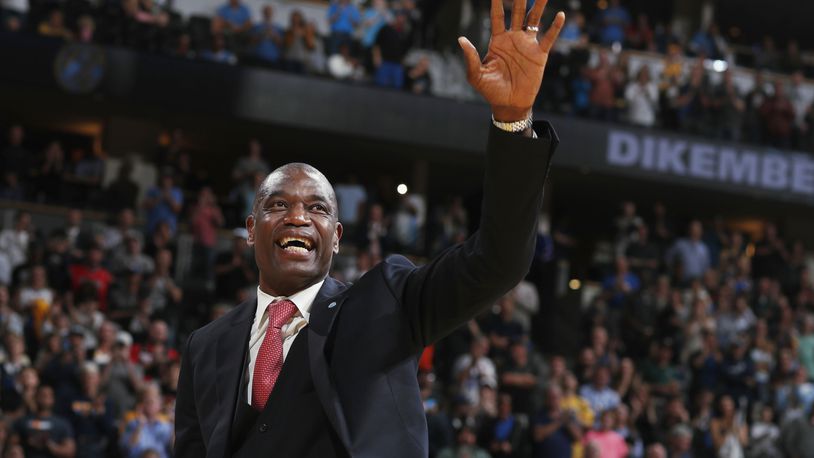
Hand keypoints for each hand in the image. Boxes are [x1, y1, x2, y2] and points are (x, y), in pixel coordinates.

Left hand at [458, 0, 564, 120]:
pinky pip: (549, 38)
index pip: (496, 16)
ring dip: (539, 6)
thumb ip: (470, 58)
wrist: (509, 104)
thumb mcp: (476, 75)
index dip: (497, 3)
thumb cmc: (491, 91)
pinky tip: (560, 15)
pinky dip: (555, 27)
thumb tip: (461, 39)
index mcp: (498, 41)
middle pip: (517, 12)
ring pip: (534, 20)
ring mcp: (527, 45)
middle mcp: (513, 38)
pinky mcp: (540, 55)